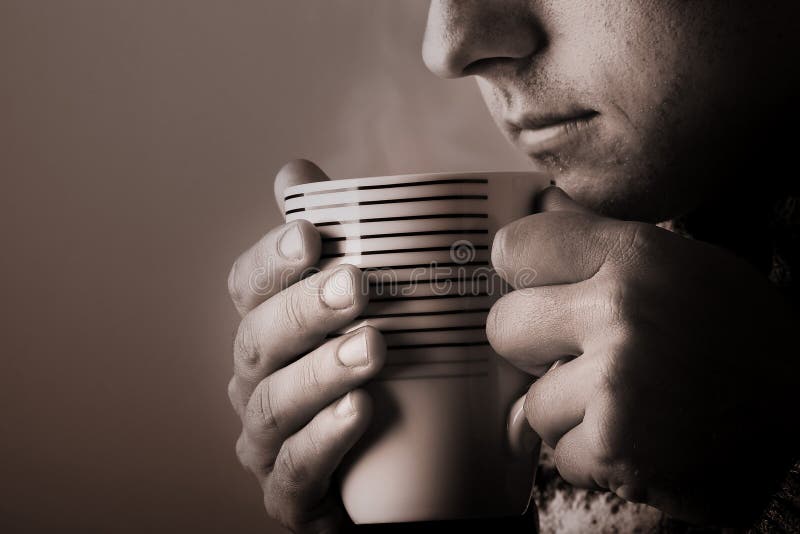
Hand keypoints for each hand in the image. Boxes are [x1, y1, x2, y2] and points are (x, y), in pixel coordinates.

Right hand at [227, 160, 385, 532]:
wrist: (419, 478)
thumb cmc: (392, 379)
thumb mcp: (382, 306)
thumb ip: (344, 241)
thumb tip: (295, 169)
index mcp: (273, 331)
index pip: (249, 288)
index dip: (271, 260)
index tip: (311, 234)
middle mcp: (258, 381)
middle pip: (257, 339)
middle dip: (304, 309)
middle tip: (358, 287)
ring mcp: (269, 441)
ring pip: (273, 402)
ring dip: (319, 370)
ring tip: (372, 348)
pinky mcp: (292, 496)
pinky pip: (297, 469)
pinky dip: (324, 439)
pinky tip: (360, 412)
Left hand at [487, 186, 797, 525]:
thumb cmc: (732, 330)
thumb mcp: (672, 264)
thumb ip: (594, 253)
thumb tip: (509, 247)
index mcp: (634, 255)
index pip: (515, 249)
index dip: (523, 274)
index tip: (539, 290)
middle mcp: (621, 312)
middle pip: (504, 327)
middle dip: (535, 348)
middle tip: (584, 355)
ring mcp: (617, 382)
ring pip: (534, 405)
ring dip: (572, 413)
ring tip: (632, 403)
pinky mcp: (618, 447)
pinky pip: (564, 455)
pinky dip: (596, 457)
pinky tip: (643, 438)